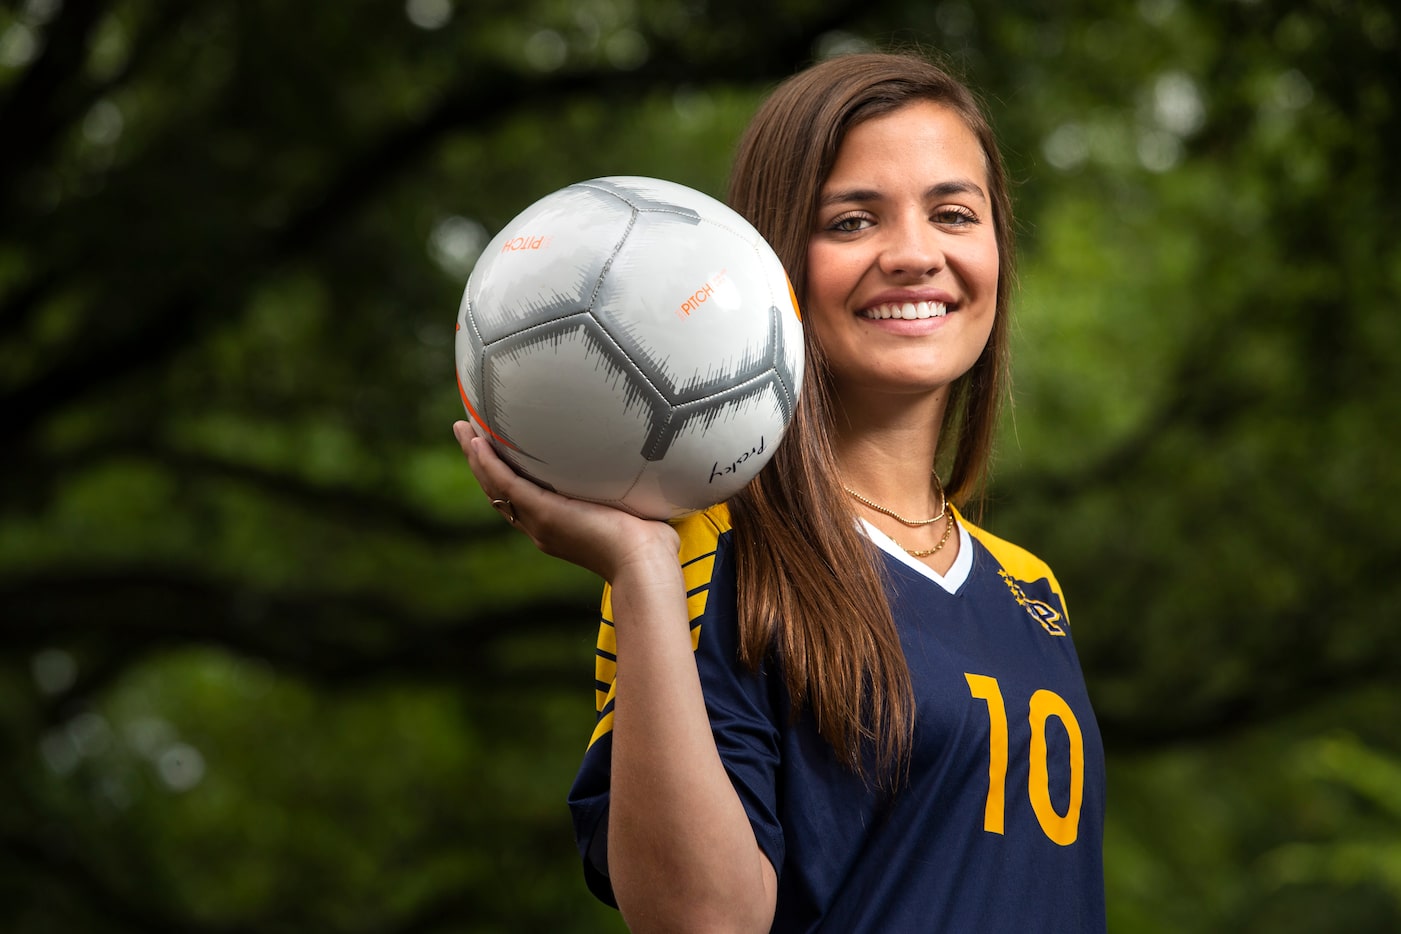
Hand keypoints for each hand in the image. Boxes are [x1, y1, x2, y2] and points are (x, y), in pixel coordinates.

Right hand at [452, 421, 679, 581]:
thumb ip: (632, 490)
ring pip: (495, 486)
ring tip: (463, 430)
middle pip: (500, 492)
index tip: (497, 455)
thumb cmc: (651, 545)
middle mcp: (541, 527)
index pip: (523, 499)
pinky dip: (488, 463)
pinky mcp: (544, 513)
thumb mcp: (635, 512)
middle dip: (482, 463)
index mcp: (559, 528)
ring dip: (476, 457)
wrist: (644, 566)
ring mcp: (539, 521)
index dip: (506, 477)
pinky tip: (477, 441)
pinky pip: (506, 483)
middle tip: (467, 435)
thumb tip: (653, 467)